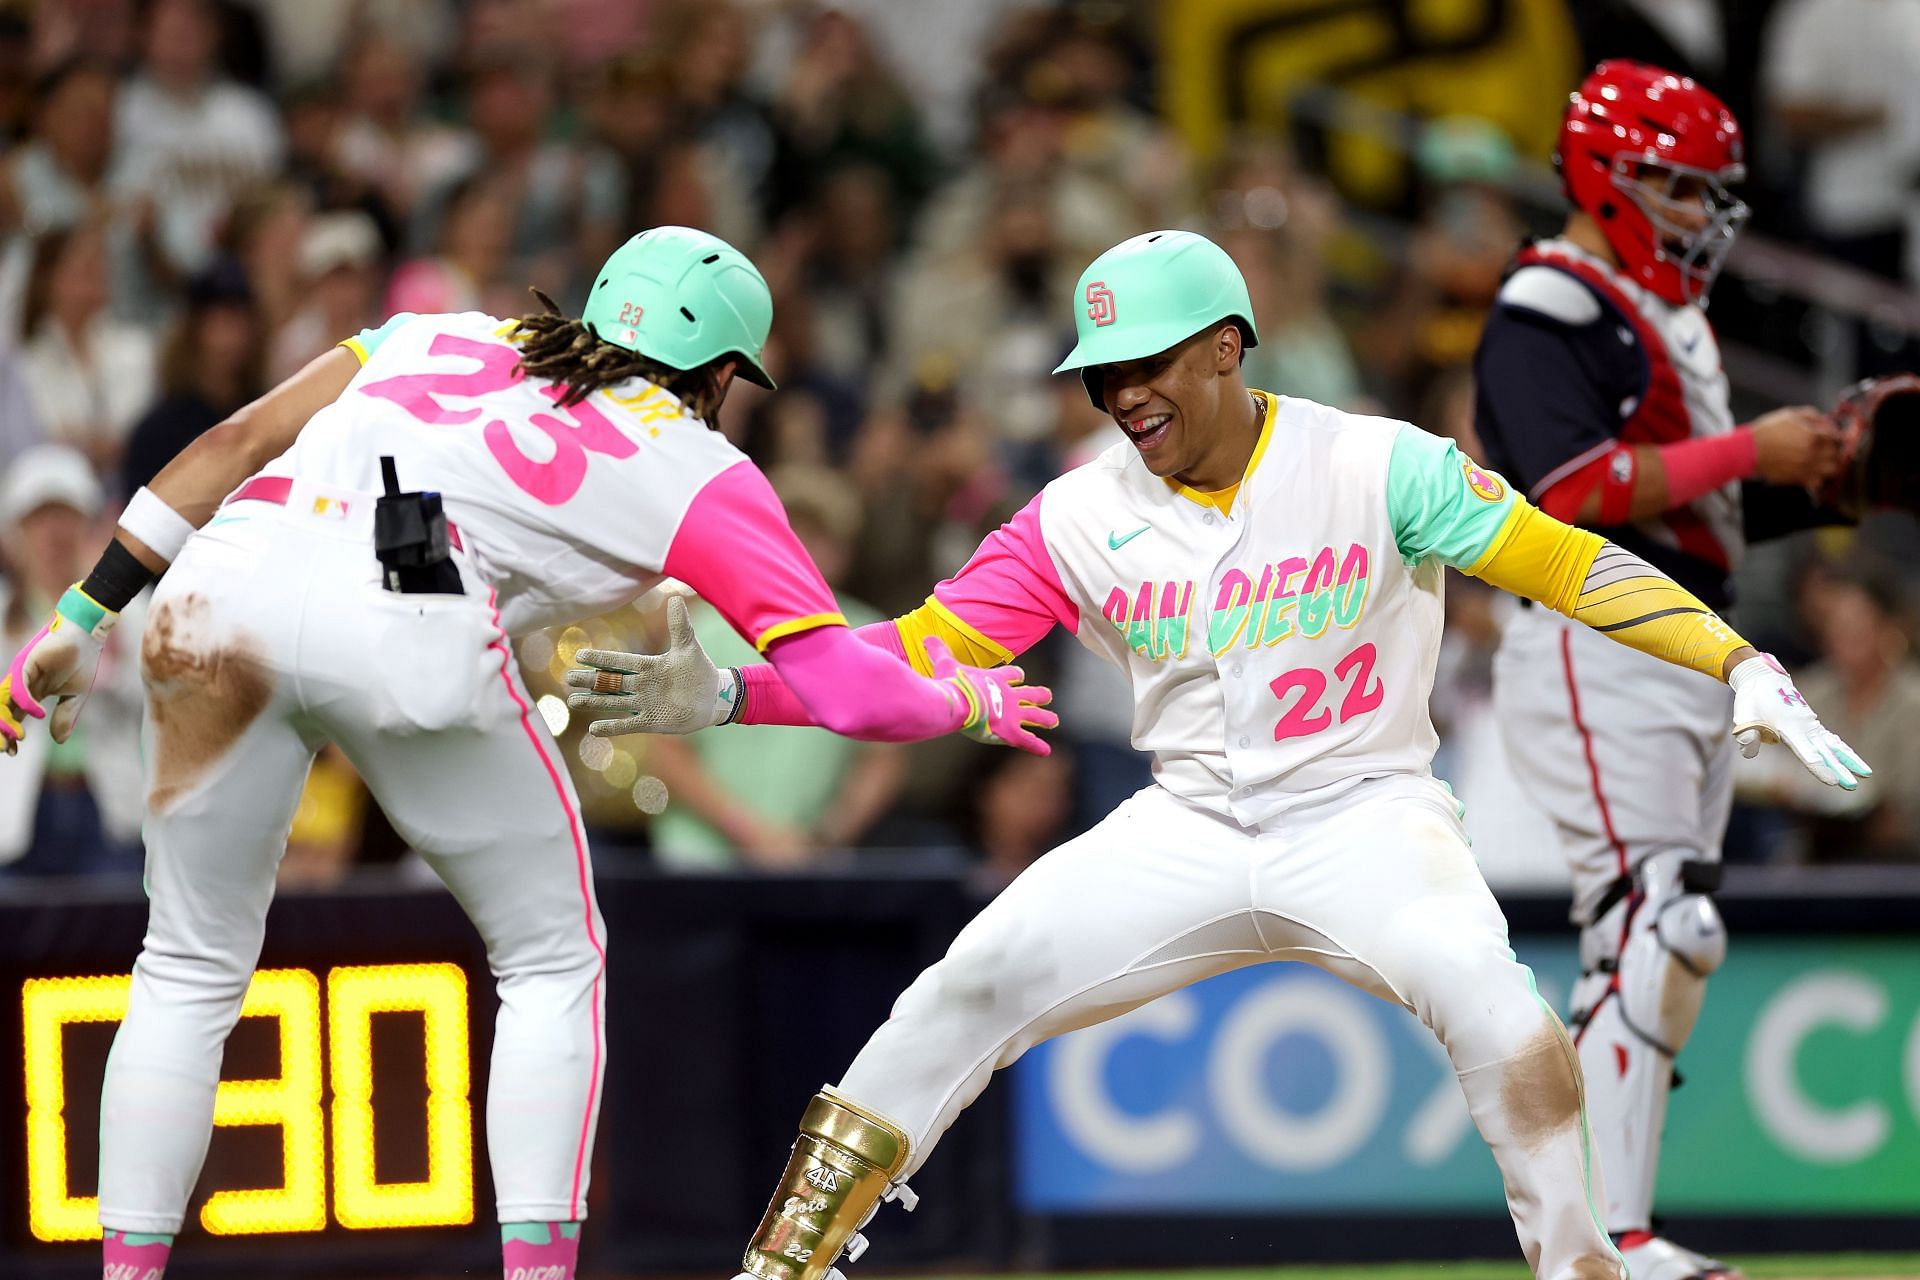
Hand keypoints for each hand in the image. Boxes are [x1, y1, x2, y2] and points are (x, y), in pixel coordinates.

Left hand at [1, 586, 115, 756]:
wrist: (88, 637)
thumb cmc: (82, 662)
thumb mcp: (76, 696)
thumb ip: (65, 716)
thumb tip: (58, 741)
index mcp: (33, 693)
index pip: (14, 717)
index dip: (9, 735)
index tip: (12, 752)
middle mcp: (22, 685)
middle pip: (4, 711)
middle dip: (1, 732)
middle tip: (5, 750)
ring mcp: (22, 676)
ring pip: (4, 701)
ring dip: (5, 721)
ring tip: (17, 737)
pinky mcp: (26, 665)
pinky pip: (19, 687)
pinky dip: (24, 702)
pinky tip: (37, 713)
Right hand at [566, 596, 733, 736]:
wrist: (715, 698)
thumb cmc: (700, 671)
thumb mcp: (689, 647)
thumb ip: (680, 626)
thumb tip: (675, 598)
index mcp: (648, 666)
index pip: (620, 661)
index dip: (601, 659)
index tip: (580, 655)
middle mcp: (642, 685)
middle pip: (610, 682)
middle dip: (590, 680)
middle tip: (568, 678)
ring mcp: (645, 704)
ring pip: (614, 702)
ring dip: (594, 701)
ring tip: (573, 700)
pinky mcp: (652, 721)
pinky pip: (628, 725)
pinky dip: (612, 727)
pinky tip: (593, 730)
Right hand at [922, 636, 1058, 754]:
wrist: (958, 703)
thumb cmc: (951, 684)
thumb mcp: (945, 664)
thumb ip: (939, 651)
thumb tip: (926, 637)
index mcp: (997, 678)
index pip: (1013, 674)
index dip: (1016, 676)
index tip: (1019, 677)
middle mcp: (1009, 695)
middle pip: (1030, 694)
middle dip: (1039, 695)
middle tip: (1047, 696)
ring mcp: (1012, 714)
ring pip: (1035, 715)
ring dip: (1045, 718)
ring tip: (1053, 720)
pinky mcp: (1011, 732)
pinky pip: (1028, 740)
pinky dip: (1037, 746)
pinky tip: (1046, 751)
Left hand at [1729, 653, 1870, 788]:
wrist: (1764, 679)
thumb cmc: (1752, 699)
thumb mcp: (1743, 716)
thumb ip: (1747, 735)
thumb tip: (1749, 753)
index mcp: (1789, 727)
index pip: (1807, 753)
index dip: (1820, 768)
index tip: (1833, 781)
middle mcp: (1805, 727)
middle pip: (1826, 752)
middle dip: (1841, 769)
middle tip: (1853, 787)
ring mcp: (1810, 724)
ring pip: (1834, 745)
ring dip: (1849, 759)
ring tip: (1866, 774)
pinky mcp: (1811, 723)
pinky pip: (1830, 738)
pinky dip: (1842, 749)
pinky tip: (1853, 760)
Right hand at [1750, 406, 1844, 487]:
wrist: (1748, 451)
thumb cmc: (1767, 431)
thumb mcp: (1789, 414)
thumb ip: (1813, 416)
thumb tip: (1828, 422)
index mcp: (1813, 436)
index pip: (1837, 437)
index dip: (1834, 436)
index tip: (1830, 436)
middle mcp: (1813, 453)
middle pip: (1836, 454)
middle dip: (1832, 450)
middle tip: (1824, 448)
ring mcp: (1806, 468)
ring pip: (1831, 470)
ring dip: (1828, 465)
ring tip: (1820, 461)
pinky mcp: (1798, 479)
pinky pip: (1817, 483)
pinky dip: (1817, 479)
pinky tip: (1811, 472)